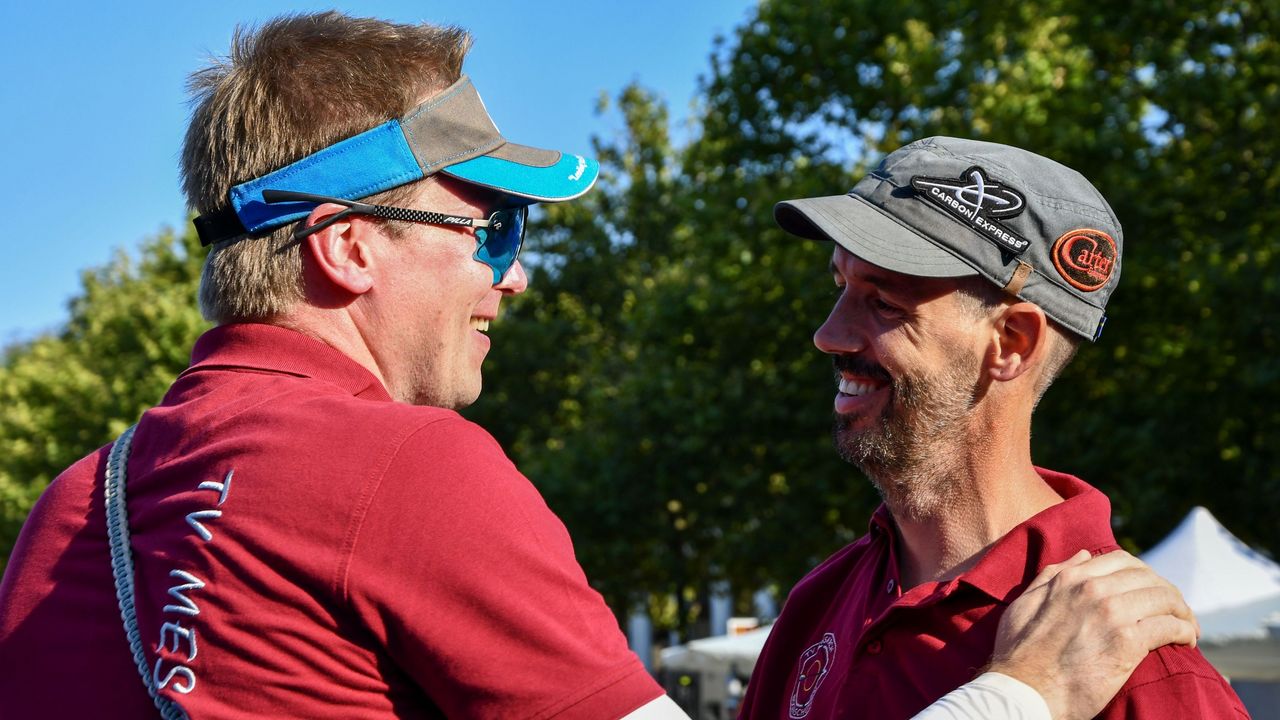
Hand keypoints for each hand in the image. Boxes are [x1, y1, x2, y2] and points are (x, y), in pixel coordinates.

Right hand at [987, 549, 1197, 719]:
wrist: (1023, 691)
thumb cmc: (1019, 653)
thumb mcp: (1025, 603)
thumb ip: (1051, 575)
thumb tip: (1083, 556)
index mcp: (1070, 578)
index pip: (1122, 561)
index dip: (1144, 574)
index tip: (1150, 591)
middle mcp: (1093, 589)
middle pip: (1148, 577)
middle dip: (1167, 592)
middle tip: (1175, 610)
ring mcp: (1111, 613)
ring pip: (1164, 598)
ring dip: (1182, 611)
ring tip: (1187, 627)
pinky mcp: (1128, 643)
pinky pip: (1169, 626)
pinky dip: (1184, 631)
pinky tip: (1186, 641)